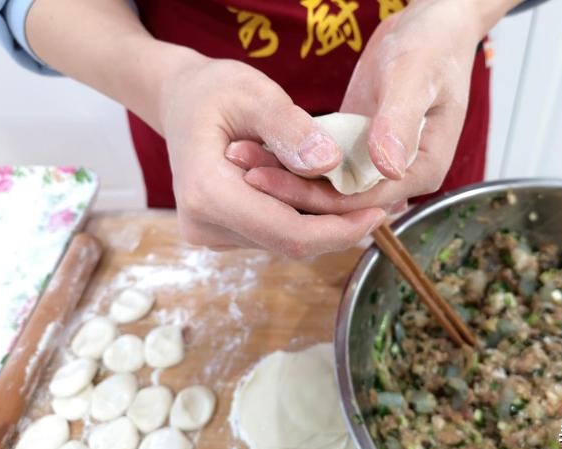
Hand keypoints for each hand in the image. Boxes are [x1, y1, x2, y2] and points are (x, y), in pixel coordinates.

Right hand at [158, 57, 385, 255]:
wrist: (180, 102)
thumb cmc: (214, 91)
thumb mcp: (253, 93)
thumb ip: (288, 128)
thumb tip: (328, 164)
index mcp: (207, 193)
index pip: (287, 233)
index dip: (339, 230)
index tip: (378, 212)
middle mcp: (204, 225)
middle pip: (290, 243)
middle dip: (338, 227)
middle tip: (380, 201)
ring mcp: (212, 234)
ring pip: (285, 242)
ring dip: (323, 221)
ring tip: (352, 190)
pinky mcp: (224, 233)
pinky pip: (275, 234)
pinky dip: (304, 217)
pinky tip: (322, 192)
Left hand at [226, 0, 485, 213]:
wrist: (431, 26)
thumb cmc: (431, 47)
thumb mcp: (414, 79)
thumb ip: (401, 123)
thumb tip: (388, 167)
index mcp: (422, 170)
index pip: (362, 200)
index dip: (314, 197)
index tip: (267, 181)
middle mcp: (399, 176)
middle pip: (340, 200)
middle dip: (292, 190)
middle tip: (244, 169)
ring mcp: (377, 163)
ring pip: (327, 184)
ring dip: (287, 175)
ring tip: (241, 155)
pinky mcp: (358, 147)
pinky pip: (323, 162)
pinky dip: (293, 156)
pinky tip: (258, 143)